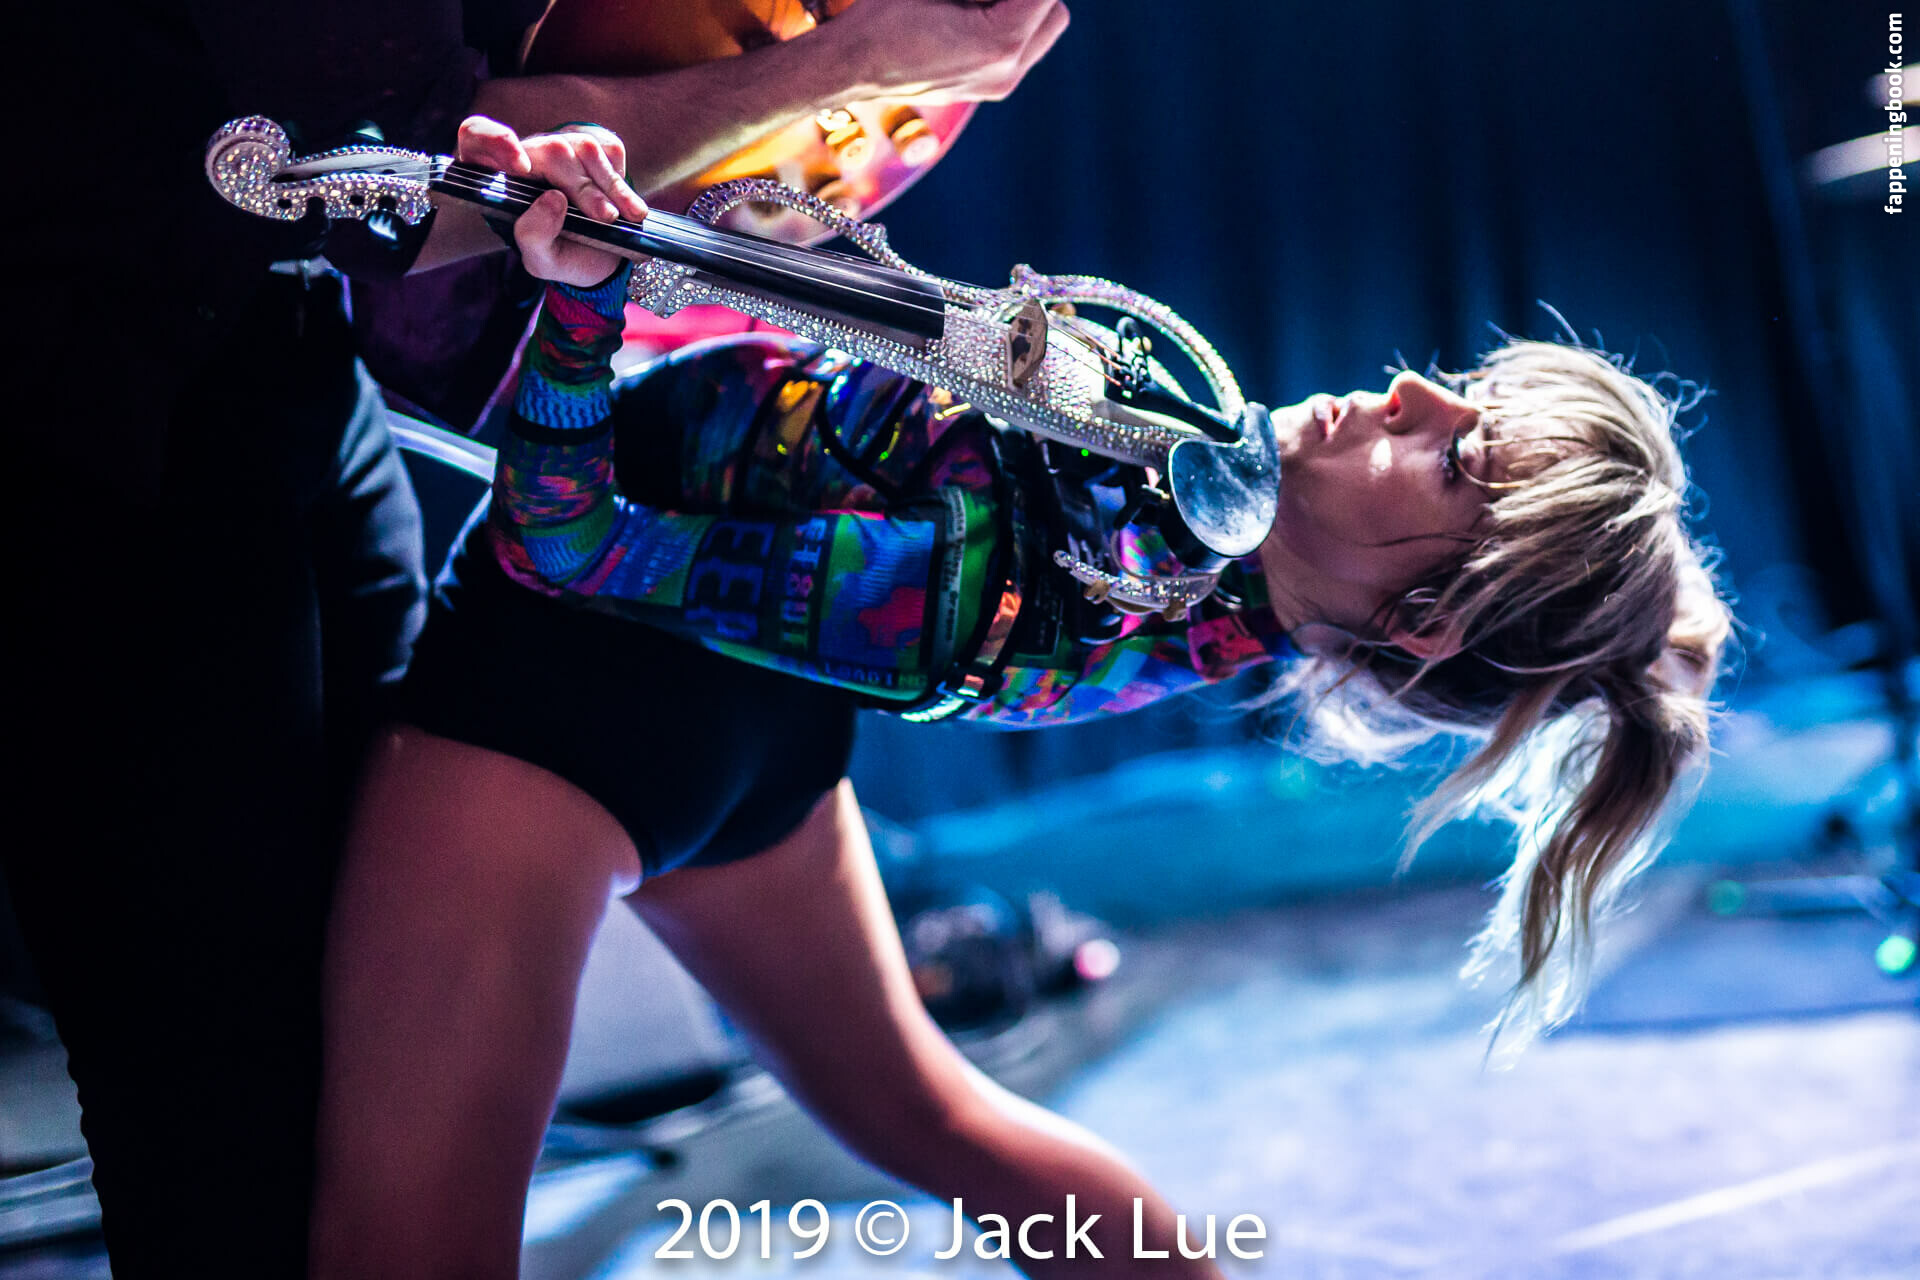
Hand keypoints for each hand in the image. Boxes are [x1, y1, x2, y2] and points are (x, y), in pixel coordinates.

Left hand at [454, 116, 649, 286]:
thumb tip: (553, 198)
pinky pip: (610, 151)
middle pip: (549, 149)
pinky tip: (629, 208)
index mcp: (498, 179)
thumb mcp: (541, 260)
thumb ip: (534, 235)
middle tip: (605, 218)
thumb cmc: (560, 255)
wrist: (600, 259)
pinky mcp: (595, 145)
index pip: (477, 137)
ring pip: (584, 148)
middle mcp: (527, 155)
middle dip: (582, 186)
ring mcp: (562, 146)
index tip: (522, 167)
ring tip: (625, 217)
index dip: (496, 141)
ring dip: (610, 186)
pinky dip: (622, 182)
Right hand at [825, 0, 1069, 103]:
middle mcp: (1007, 71)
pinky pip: (1022, 50)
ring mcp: (999, 85)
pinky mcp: (989, 89)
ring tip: (978, 3)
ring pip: (1043, 33)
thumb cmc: (881, 16)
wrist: (850, 66)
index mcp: (999, 43)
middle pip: (1055, 12)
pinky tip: (974, 15)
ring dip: (1024, 8)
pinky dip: (1010, 26)